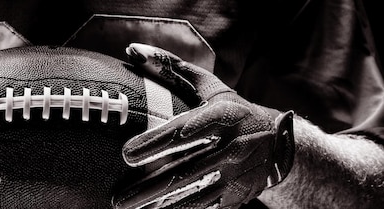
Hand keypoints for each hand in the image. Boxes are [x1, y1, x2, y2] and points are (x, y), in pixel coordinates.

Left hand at [112, 43, 294, 208]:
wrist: (282, 146)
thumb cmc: (236, 111)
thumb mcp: (213, 88)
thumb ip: (174, 69)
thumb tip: (134, 51)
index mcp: (223, 117)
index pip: (183, 132)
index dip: (155, 144)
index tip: (126, 154)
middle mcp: (231, 148)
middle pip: (184, 172)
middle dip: (148, 188)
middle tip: (117, 199)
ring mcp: (236, 176)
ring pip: (193, 196)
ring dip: (159, 206)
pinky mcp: (238, 196)